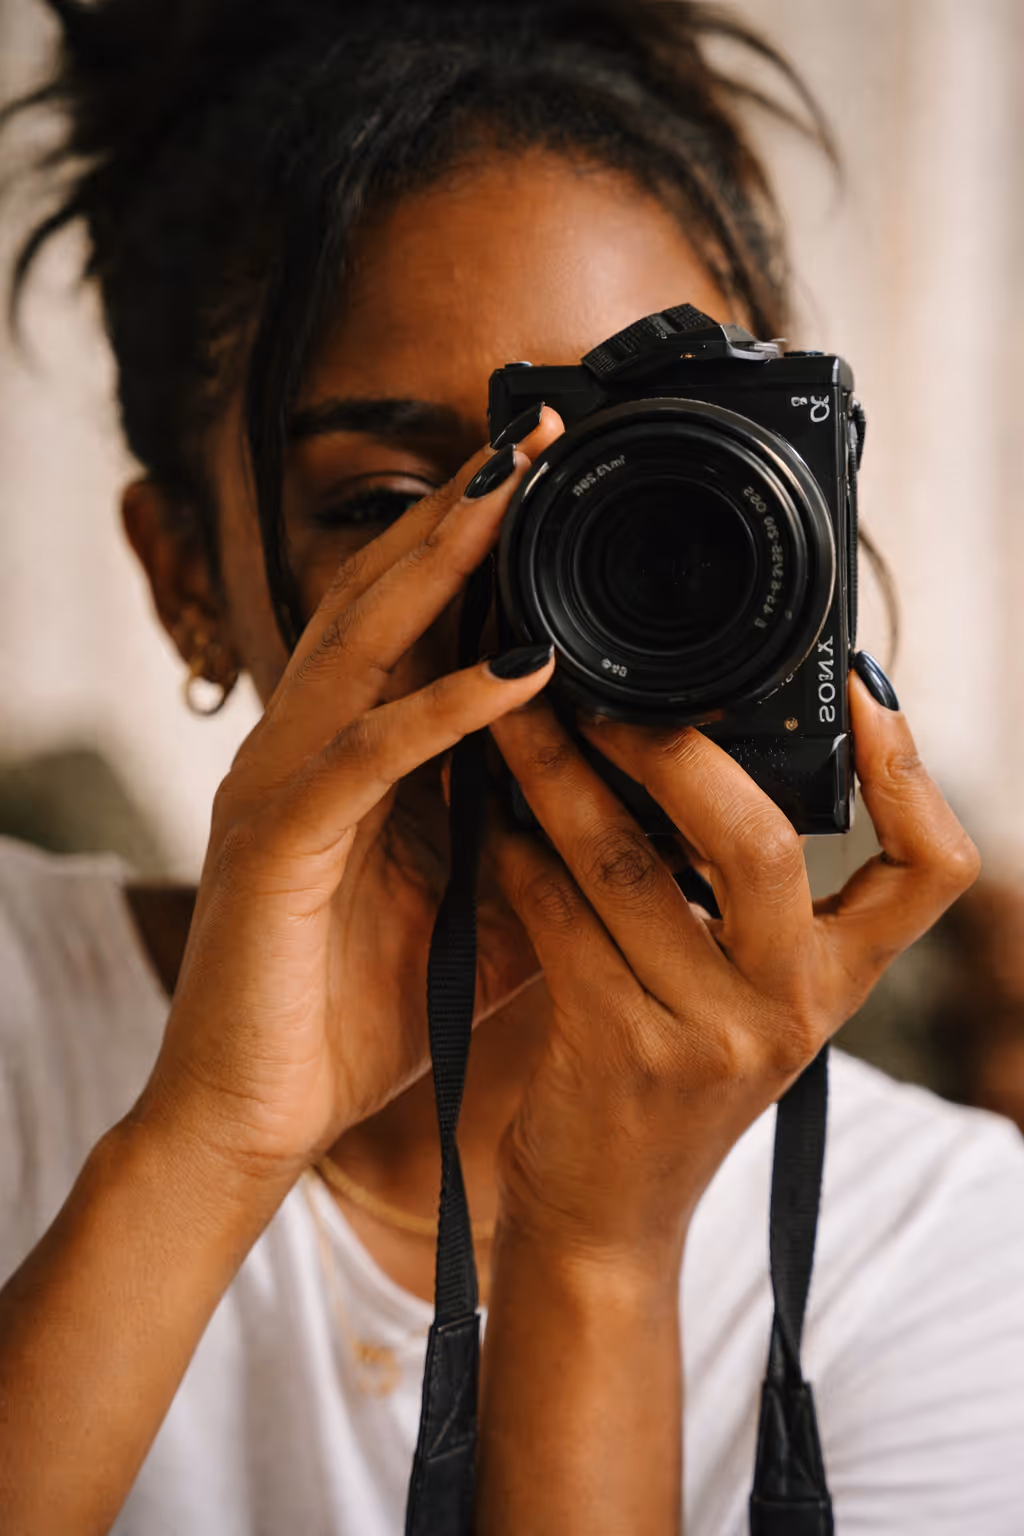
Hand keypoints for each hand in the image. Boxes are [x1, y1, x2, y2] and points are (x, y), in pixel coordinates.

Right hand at [134, 422, 561, 1182]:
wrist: (252, 1116)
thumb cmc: (356, 1009)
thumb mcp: (476, 910)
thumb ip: (540, 844)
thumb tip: (648, 811)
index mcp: (353, 756)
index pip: (412, 624)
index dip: (473, 546)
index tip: (549, 479)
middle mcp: (309, 746)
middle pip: (381, 598)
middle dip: (459, 512)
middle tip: (535, 432)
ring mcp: (284, 785)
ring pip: (362, 645)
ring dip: (442, 564)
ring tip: (517, 490)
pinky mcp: (278, 844)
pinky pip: (364, 757)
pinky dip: (441, 708)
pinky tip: (517, 669)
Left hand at [487, 674, 979, 1264]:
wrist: (606, 1219)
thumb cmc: (667, 1086)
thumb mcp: (741, 998)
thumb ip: (746, 901)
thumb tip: (697, 747)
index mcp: (836, 981)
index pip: (932, 872)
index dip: (912, 774)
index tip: (867, 690)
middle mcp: (791, 1010)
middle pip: (764, 844)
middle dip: (673, 749)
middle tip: (600, 694)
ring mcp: (709, 1039)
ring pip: (632, 869)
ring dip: (559, 782)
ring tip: (515, 725)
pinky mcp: (619, 1055)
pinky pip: (560, 919)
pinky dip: (516, 858)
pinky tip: (488, 824)